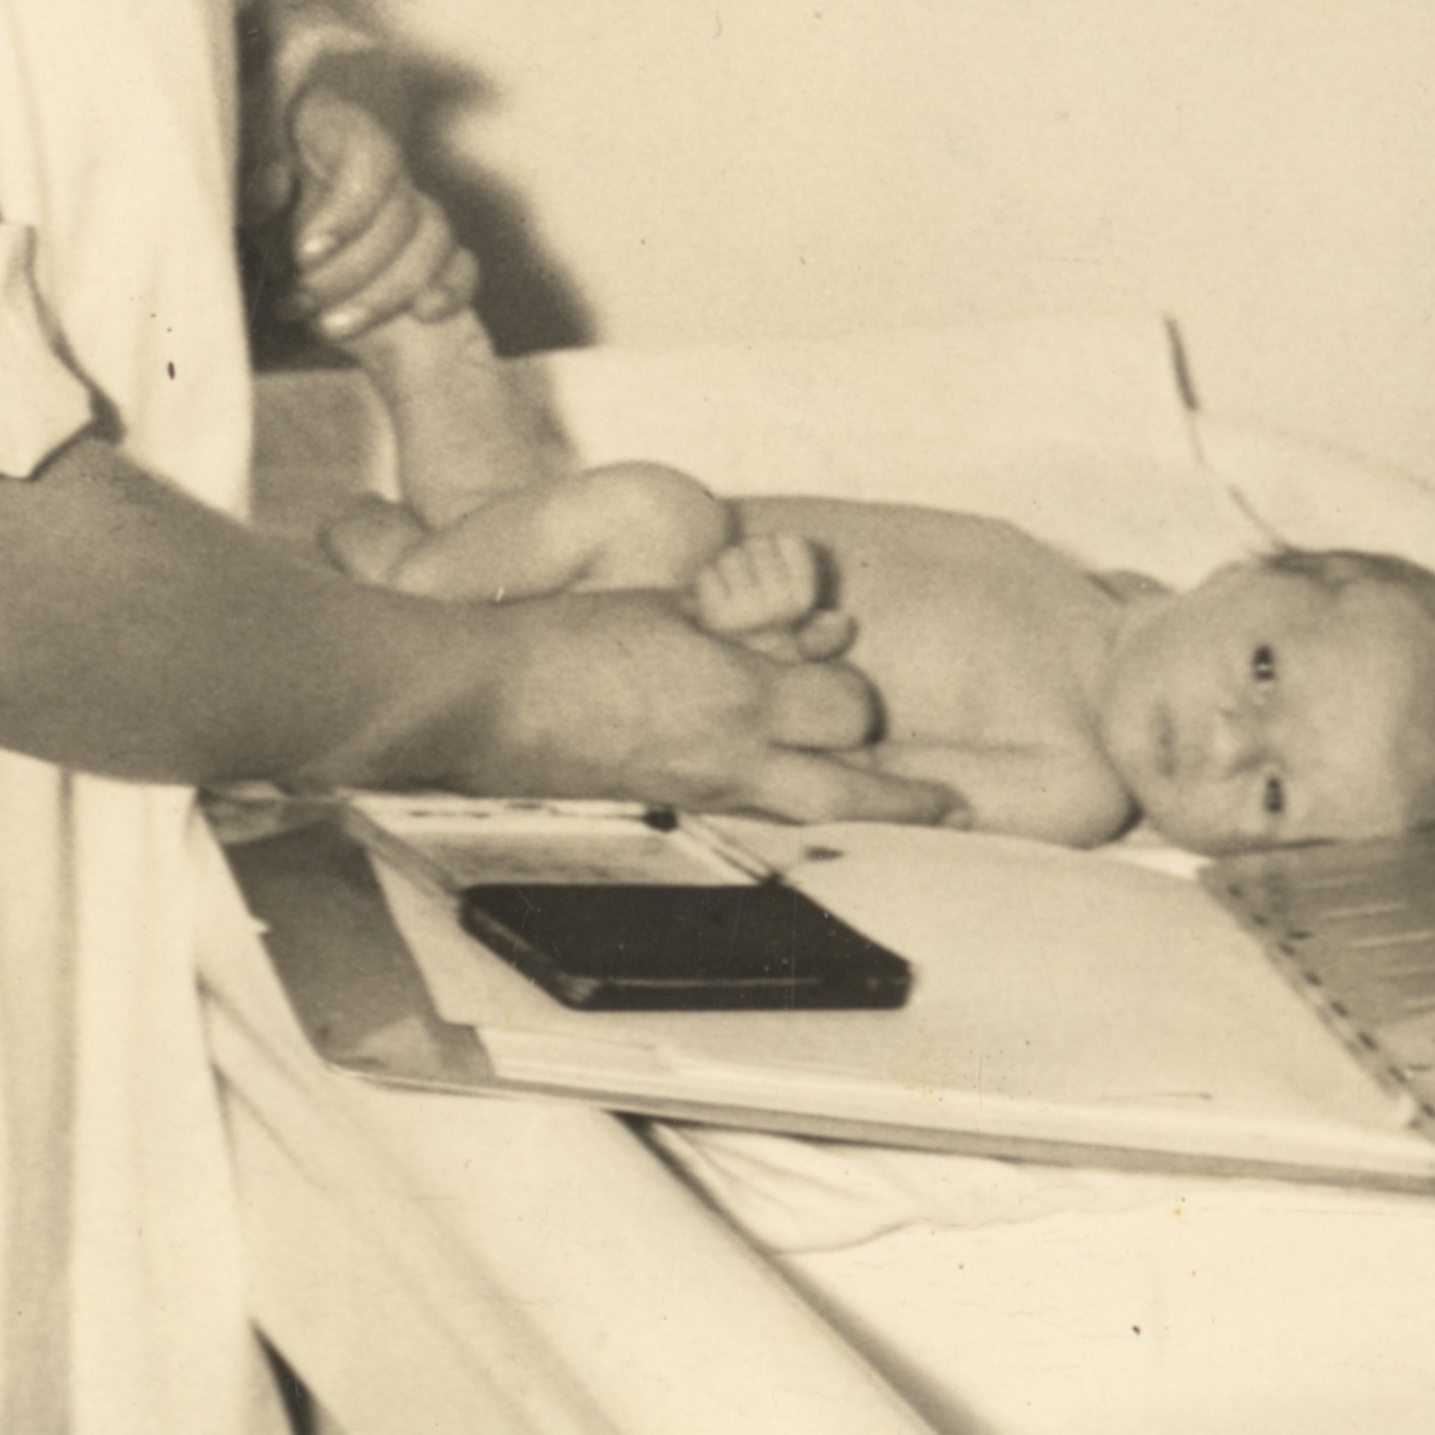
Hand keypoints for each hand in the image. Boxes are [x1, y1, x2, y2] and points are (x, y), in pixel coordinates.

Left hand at [241, 0, 475, 347]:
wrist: (287, 273)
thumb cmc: (267, 223)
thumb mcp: (251, 208)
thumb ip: (258, 191)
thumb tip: (274, 183)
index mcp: (341, 138)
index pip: (372, 159)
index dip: (347, 210)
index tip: (305, 255)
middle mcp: (387, 172)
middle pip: (401, 211)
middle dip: (350, 270)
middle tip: (297, 302)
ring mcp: (418, 212)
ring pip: (433, 238)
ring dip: (386, 293)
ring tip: (327, 327)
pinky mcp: (439, 256)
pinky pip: (464, 265)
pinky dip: (450, 288)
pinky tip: (423, 315)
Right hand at [482, 589, 963, 830]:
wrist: (481, 701)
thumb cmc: (562, 639)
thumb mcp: (659, 605)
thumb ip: (734, 614)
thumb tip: (805, 616)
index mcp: (733, 692)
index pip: (841, 704)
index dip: (853, 689)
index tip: (852, 667)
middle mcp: (728, 755)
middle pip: (846, 790)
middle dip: (901, 796)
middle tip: (953, 807)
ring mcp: (696, 795)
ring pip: (804, 819)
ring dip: (856, 818)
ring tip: (903, 829)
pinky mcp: (662, 813)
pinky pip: (746, 822)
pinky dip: (783, 819)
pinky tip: (790, 816)